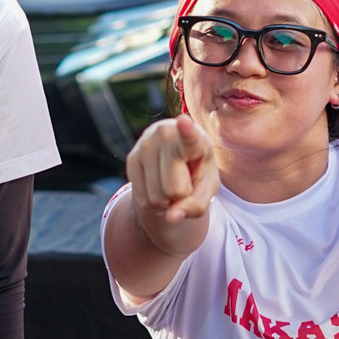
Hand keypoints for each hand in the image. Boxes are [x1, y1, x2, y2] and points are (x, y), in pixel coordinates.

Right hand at [126, 115, 219, 253]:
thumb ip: (197, 204)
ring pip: (156, 197)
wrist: (175, 156)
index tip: (184, 121)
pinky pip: (143, 200)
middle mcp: (166, 135)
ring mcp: (145, 144)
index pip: (189, 137)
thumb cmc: (198, 170)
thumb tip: (172, 217)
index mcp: (194, 137)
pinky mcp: (131, 157)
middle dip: (181, 196)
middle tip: (184, 181)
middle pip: (174, 190)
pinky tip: (158, 185)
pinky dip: (153, 203)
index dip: (187, 131)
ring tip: (170, 182)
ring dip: (166, 201)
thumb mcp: (208, 187)